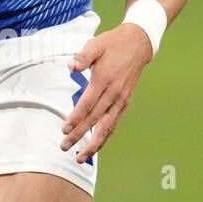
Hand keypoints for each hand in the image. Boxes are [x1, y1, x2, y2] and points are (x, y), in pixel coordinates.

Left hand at [60, 22, 152, 162]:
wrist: (138, 44)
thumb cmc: (113, 44)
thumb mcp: (96, 45)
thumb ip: (82, 57)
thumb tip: (70, 65)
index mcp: (104, 80)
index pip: (87, 105)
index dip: (75, 119)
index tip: (64, 130)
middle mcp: (113, 93)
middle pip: (95, 120)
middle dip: (79, 136)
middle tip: (64, 147)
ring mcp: (121, 100)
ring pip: (107, 127)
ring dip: (94, 143)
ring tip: (81, 157)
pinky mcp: (125, 102)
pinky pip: (114, 123)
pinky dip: (105, 136)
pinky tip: (96, 146)